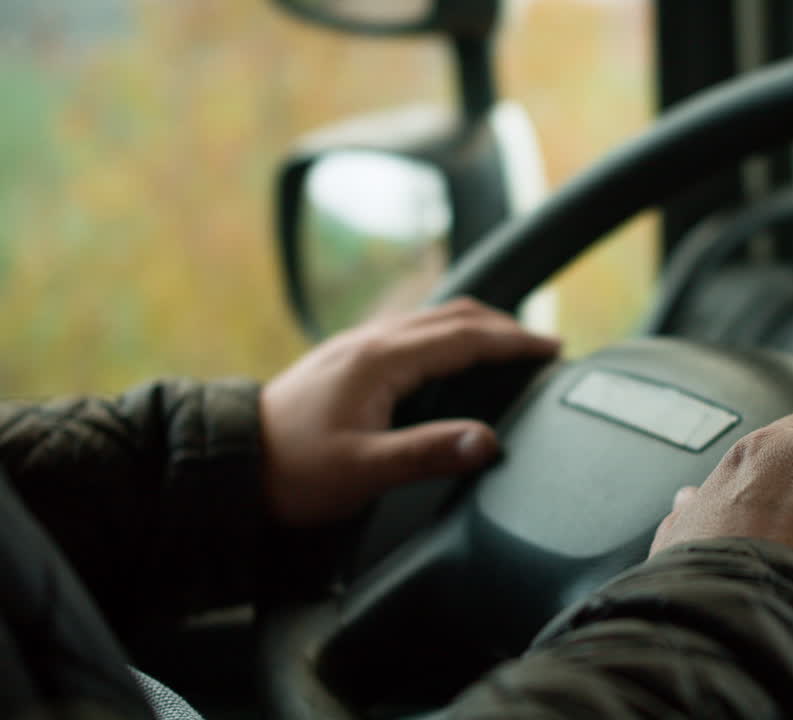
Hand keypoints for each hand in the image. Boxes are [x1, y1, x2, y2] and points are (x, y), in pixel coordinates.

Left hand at [260, 298, 559, 526]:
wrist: (230, 463)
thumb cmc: (291, 470)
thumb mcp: (363, 470)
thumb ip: (427, 453)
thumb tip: (487, 442)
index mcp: (381, 360)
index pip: (465, 337)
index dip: (514, 341)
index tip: (552, 348)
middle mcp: (371, 342)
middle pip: (453, 316)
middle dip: (504, 327)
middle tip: (542, 346)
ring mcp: (357, 346)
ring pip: (431, 319)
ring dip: (477, 327)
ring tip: (509, 347)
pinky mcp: (348, 360)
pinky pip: (412, 332)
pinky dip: (449, 336)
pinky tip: (452, 359)